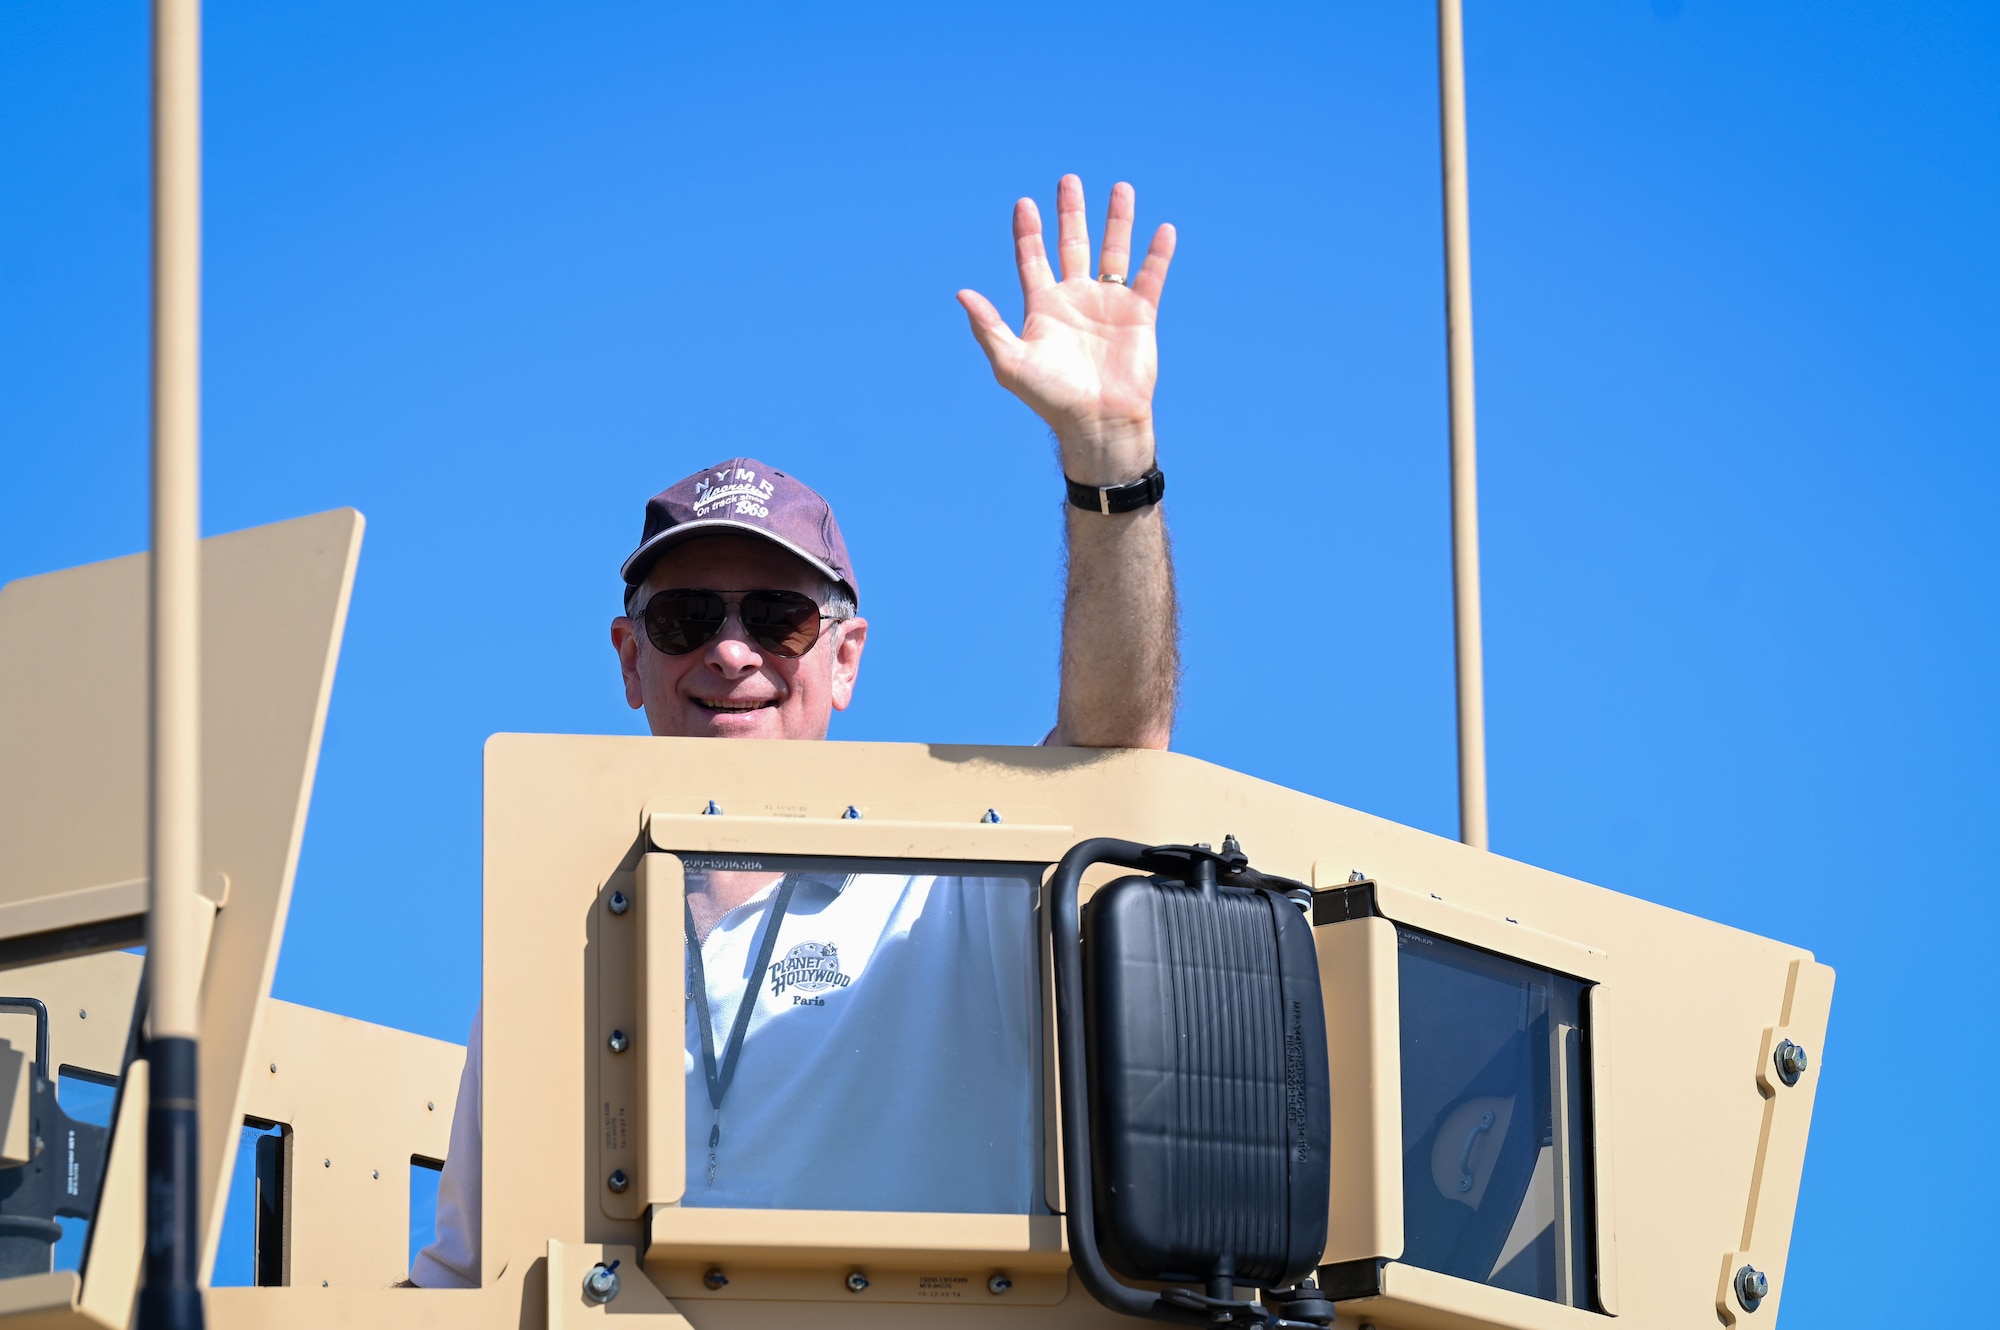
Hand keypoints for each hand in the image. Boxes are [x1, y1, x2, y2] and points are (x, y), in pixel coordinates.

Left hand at [958, 174, 1176, 485]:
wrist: (1098, 421)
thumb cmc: (1051, 397)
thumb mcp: (1011, 362)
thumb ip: (988, 327)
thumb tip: (961, 293)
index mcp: (1043, 308)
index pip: (1032, 259)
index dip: (1028, 232)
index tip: (1024, 203)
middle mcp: (1076, 300)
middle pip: (1072, 245)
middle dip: (1070, 213)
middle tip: (1068, 181)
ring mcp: (1109, 304)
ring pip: (1113, 251)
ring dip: (1117, 219)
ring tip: (1121, 187)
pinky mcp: (1140, 314)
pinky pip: (1151, 276)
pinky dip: (1158, 253)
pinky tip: (1163, 229)